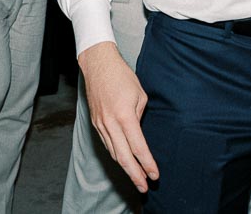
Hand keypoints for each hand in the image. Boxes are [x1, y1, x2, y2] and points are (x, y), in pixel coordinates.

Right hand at [78, 41, 156, 192]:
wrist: (98, 65)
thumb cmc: (121, 76)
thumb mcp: (139, 94)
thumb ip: (139, 116)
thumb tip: (138, 132)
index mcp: (124, 115)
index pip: (138, 146)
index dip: (147, 163)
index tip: (155, 174)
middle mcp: (110, 123)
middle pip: (123, 156)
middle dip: (135, 174)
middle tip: (144, 187)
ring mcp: (100, 124)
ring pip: (113, 152)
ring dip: (125, 167)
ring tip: (136, 178)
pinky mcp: (95, 122)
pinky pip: (107, 144)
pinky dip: (116, 155)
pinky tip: (124, 161)